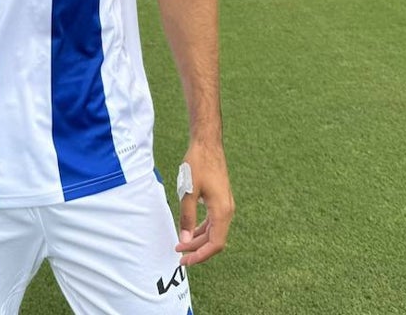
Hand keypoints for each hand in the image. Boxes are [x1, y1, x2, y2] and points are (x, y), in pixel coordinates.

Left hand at [174, 141, 233, 265]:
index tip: (186, 261)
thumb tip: (184, 240)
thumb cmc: (198, 164)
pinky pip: (213, 221)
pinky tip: (190, 231)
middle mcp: (227, 210)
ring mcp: (225, 205)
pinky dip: (202, 229)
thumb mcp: (188, 192)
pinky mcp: (221, 200)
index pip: (215, 243)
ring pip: (214, 231)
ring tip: (181, 245)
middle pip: (215, 239)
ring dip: (199, 240)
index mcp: (222, 211)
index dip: (201, 255)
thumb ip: (187, 217)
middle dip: (197, 250)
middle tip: (179, 256)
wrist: (207, 144)